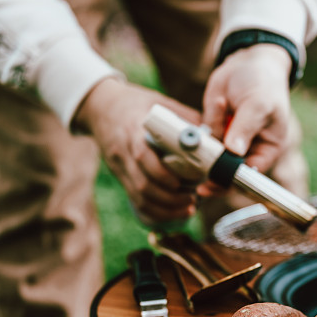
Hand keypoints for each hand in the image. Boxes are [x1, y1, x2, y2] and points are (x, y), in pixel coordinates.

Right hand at [73, 78, 201, 223]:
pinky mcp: (120, 176)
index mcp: (133, 129)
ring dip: (165, 209)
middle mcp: (122, 150)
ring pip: (138, 197)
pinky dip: (155, 212)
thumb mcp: (161, 103)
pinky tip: (172, 214)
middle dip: (170, 198)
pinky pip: (135, 200)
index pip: (142, 155)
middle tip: (192, 201)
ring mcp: (119, 166)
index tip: (184, 182)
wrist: (101, 107)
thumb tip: (214, 137)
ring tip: (187, 209)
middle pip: (143, 183)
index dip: (163, 174)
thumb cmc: (138, 104)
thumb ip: (187, 119)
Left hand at [202, 43, 292, 183]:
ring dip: (208, 139)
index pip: (249, 175)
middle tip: (202, 153)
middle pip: (226, 171)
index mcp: (267, 150)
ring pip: (210, 155)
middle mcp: (248, 151)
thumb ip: (245, 128)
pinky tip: (219, 102)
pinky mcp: (214, 130)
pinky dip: (205, 122)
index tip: (213, 181)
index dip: (232, 180)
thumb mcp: (259, 105)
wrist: (249, 63)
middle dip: (213, 164)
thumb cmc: (264, 84)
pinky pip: (202, 136)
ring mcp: (229, 142)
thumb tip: (233, 151)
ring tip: (222, 104)